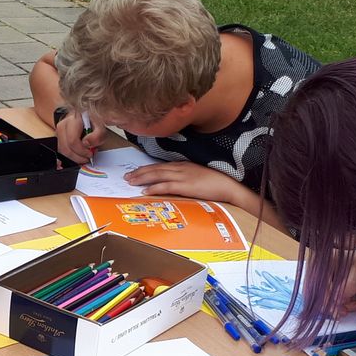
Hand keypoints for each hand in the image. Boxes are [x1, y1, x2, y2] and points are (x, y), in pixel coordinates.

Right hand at [54, 108, 105, 162]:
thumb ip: (97, 136)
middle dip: (78, 157)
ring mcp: (59, 131)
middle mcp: (63, 124)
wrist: (88, 118)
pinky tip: (79, 154)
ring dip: (74, 158)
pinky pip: (62, 151)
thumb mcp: (101, 128)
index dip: (81, 151)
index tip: (90, 153)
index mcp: (74, 119)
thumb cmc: (94, 122)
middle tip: (87, 157)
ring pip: (62, 151)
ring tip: (84, 155)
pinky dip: (71, 155)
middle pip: (65, 148)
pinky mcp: (59, 137)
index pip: (72, 140)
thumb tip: (86, 143)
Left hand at [127, 161, 248, 206]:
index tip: (135, 172)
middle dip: (140, 172)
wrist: (228, 185)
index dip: (146, 169)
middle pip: (156, 169)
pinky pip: (166, 186)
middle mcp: (181, 168)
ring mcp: (183, 176)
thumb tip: (174, 183)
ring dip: (142, 178)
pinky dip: (154, 188)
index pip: (160, 166)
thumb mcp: (197, 176)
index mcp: (183, 165)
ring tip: (131, 182)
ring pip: (158, 175)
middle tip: (127, 176)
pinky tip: (145, 191)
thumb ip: (185, 177)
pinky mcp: (186, 186)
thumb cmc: (215, 182)